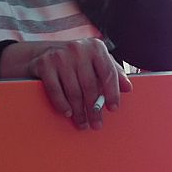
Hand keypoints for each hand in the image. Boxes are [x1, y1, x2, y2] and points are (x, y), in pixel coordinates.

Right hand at [0, 39, 133, 129]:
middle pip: (90, 85)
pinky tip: (68, 113)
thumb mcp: (96, 61)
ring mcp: (60, 56)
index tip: (113, 109)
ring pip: (73, 91)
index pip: (108, 73)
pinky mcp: (45, 64)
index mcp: (95, 47)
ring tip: (82, 123)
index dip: (112, 93)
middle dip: (94, 109)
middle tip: (96, 124)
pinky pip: (55, 90)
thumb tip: (128, 87)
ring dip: (79, 111)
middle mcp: (78, 49)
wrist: (44, 52)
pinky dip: (62, 104)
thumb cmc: (76, 60)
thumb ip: (112, 71)